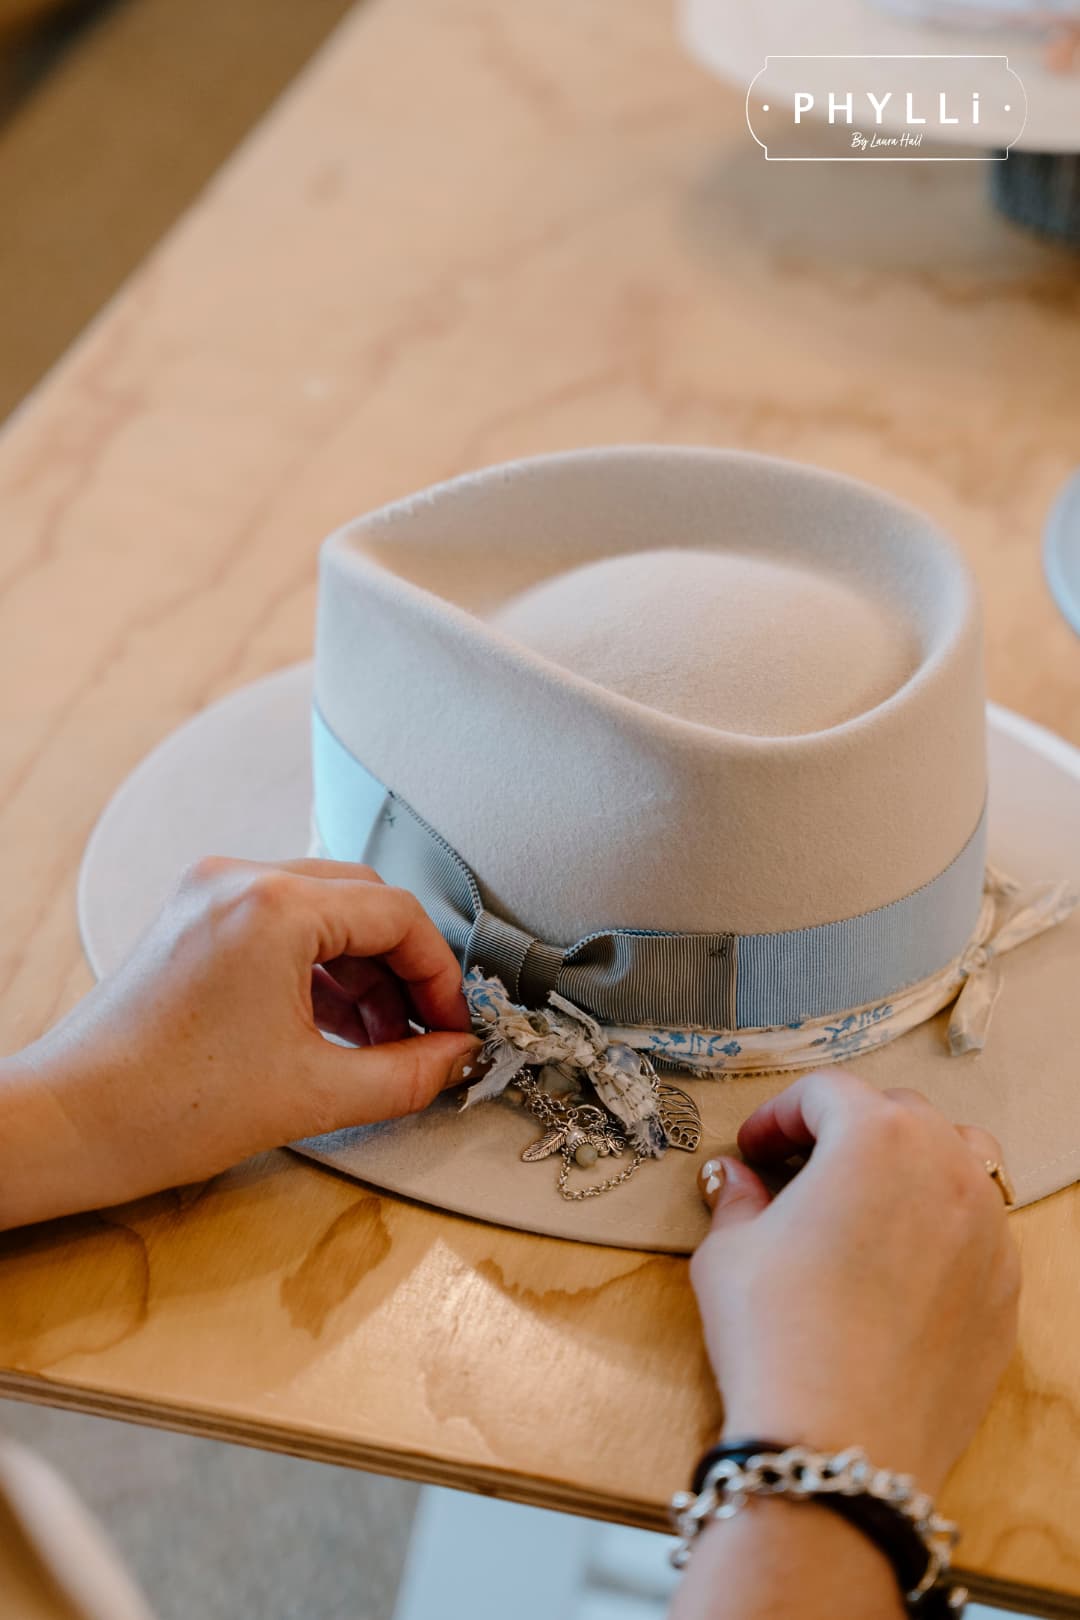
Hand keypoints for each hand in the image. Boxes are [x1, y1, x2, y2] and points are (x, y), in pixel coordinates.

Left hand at [0, 858, 480, 1227]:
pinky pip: (281, 926)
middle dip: (404, 970)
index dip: (439, 975)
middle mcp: (240, 880)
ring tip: (380, 1045)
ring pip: (325, 912)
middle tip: (425, 1034)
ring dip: (363, 972)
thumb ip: (406, 1074)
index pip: (397, 915)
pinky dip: (318, 971)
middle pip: (364, 903)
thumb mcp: (312, 1094)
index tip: (453, 1027)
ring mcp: (210, 895)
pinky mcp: (193, 919)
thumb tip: (457, 1058)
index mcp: (272, 908)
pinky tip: (334, 1029)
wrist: (68, 1124)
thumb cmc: (166, 1106)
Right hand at [690, 1069, 1019, 1495]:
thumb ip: (737, 1198)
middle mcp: (946, 1168)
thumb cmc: (777, 1335)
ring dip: (909, 1163)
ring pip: (957, 1160)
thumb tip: (736, 1180)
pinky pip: (975, 1231)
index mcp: (875, 1138)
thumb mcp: (728, 1253)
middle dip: (844, 1130)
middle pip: (898, 1113)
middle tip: (798, 1169)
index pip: (826, 1093)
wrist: (840, 1445)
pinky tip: (895, 1268)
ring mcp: (987, 1230)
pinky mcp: (1005, 1290)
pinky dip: (938, 1226)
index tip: (753, 1148)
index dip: (778, 1114)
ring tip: (864, 1202)